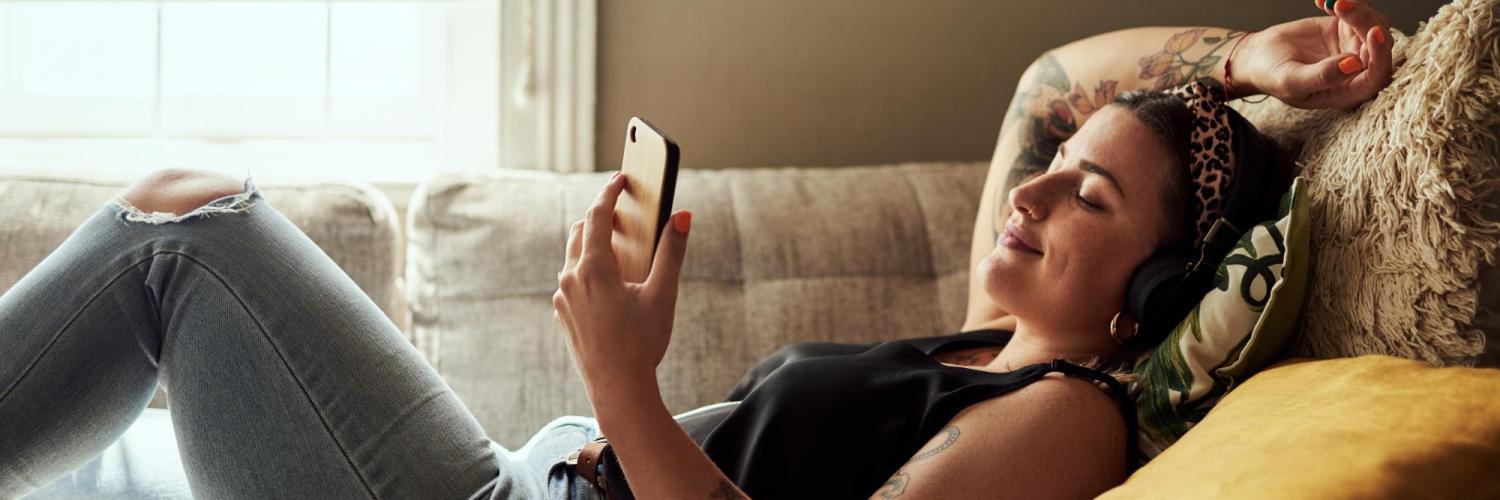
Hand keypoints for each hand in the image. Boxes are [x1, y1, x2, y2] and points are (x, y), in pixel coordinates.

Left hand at [553, 171, 692, 398]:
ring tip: (620, 249)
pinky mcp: (563, 315)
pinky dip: (587, 269)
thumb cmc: (642, 343)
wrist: (617, 389)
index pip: (597, 215)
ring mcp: (563, 298)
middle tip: (625, 214)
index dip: (610, 193)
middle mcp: (571, 279)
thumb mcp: (663, 295)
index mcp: (593, 268)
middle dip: (601, 217)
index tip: (621, 178)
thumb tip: (682, 216)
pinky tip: (610, 284)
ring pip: (573, 256)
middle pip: (581, 231)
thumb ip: (671, 252)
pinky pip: (571, 280)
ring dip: (593, 244)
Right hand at [1235, 0, 1392, 108]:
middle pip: (1379, 45)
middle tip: (1340, 7)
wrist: (1258, 57)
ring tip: (1331, 3)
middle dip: (1364, 23)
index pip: (1376, 75)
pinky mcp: (1346, 30)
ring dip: (1358, 10)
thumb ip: (1322, 76)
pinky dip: (1347, 3)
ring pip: (1374, 25)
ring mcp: (1353, 49)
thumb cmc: (1272, 76)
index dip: (1380, 55)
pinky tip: (1322, 2)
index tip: (1372, 32)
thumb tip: (1354, 64)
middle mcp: (1356, 71)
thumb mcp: (1291, 81)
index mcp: (1346, 92)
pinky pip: (1360, 13)